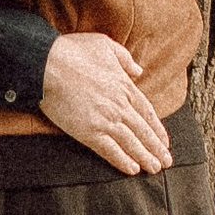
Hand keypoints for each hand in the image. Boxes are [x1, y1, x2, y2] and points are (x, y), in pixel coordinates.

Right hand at [40, 32, 173, 174]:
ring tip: (155, 169)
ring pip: (131, 143)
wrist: (47, 64)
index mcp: (124, 86)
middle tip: (167, 162)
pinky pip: (110, 150)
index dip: (157, 128)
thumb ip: (125, 58)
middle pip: (143, 130)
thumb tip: (138, 70)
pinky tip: (132, 170)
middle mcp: (119, 105)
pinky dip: (123, 161)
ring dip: (145, 158)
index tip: (164, 140)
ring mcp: (105, 120)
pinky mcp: (89, 132)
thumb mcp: (105, 45)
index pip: (147, 112)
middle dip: (156, 148)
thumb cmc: (72, 51)